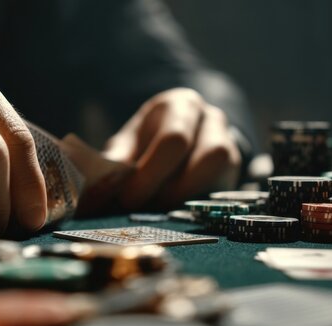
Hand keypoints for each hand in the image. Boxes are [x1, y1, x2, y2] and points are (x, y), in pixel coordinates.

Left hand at [103, 88, 240, 209]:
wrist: (178, 140)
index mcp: (179, 106)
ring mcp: (228, 143)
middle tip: (145, 208)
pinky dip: (200, 205)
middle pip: (207, 156)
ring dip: (190, 196)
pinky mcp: (234, 171)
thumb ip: (117, 161)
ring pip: (222, 173)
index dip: (151, 173)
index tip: (128, 198)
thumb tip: (98, 184)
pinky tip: (176, 213)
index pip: (174, 139)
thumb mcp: (128, 145)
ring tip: (161, 210)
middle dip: (173, 189)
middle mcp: (210, 119)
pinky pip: (225, 190)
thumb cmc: (146, 143)